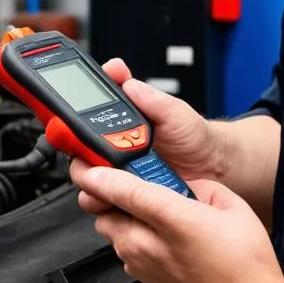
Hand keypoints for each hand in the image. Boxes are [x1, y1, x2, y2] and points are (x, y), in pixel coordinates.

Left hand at [70, 157, 283, 282]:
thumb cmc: (246, 266)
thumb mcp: (232, 207)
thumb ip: (200, 186)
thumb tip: (183, 183)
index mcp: (172, 219)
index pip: (120, 190)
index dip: (97, 174)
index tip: (85, 162)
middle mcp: (149, 244)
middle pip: (103, 210)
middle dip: (107, 193)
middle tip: (126, 181)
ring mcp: (143, 265)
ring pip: (110, 230)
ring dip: (120, 215)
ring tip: (149, 209)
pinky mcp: (144, 279)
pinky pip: (124, 249)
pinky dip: (131, 237)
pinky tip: (158, 235)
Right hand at [79, 59, 220, 215]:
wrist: (214, 169)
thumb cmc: (194, 137)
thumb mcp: (174, 110)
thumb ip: (149, 97)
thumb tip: (125, 81)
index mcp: (119, 120)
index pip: (83, 112)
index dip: (71, 114)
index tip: (69, 116)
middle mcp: (112, 145)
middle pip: (75, 149)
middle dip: (77, 153)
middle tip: (89, 156)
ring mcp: (117, 173)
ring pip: (86, 179)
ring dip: (90, 181)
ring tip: (107, 181)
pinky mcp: (124, 197)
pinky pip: (103, 200)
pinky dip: (104, 202)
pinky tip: (118, 200)